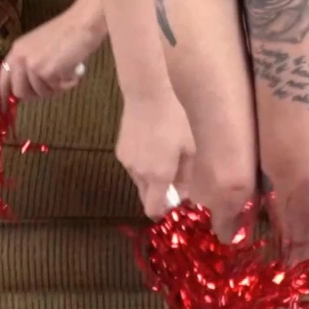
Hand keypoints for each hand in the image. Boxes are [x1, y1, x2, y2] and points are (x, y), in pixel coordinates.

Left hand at [0, 0, 105, 102]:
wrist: (82, 24)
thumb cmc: (67, 33)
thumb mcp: (38, 47)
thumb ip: (29, 64)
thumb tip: (29, 87)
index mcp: (16, 50)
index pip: (3, 78)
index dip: (3, 94)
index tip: (4, 108)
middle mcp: (20, 58)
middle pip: (20, 92)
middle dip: (36, 93)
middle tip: (51, 87)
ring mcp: (33, 66)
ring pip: (40, 93)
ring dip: (55, 88)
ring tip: (66, 72)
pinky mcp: (47, 72)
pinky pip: (56, 89)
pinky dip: (67, 84)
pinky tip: (73, 71)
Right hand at [117, 88, 194, 217]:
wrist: (146, 96)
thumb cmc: (174, 121)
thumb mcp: (188, 148)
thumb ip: (185, 176)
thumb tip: (182, 195)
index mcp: (159, 176)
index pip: (153, 209)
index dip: (161, 212)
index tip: (171, 204)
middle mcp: (140, 174)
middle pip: (145, 197)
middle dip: (157, 194)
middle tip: (170, 178)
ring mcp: (127, 163)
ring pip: (138, 181)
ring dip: (149, 178)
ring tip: (159, 155)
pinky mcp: (119, 151)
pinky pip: (132, 166)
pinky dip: (140, 164)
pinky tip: (148, 144)